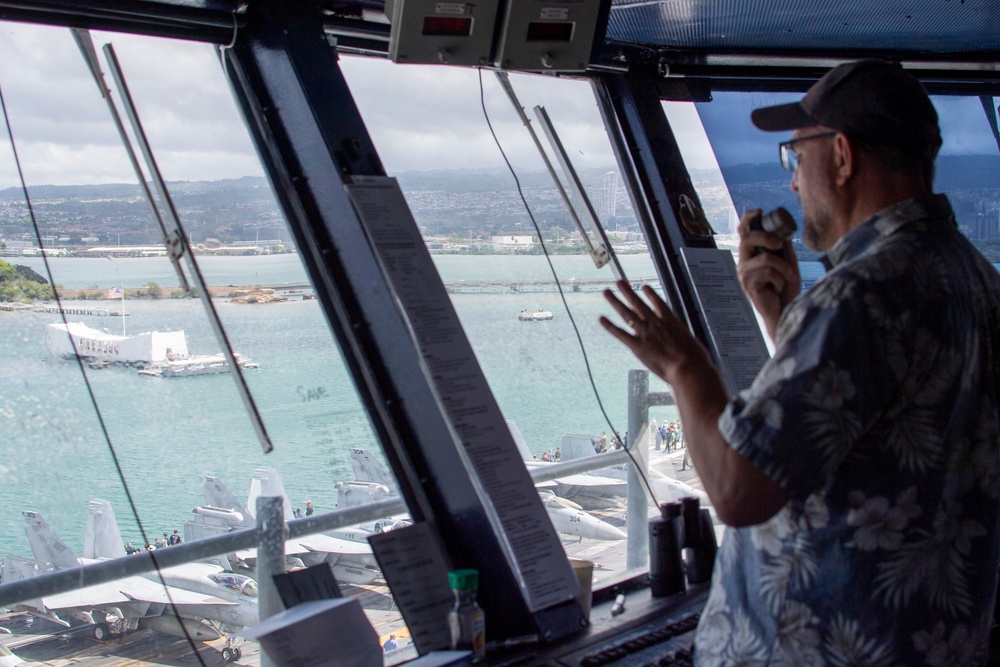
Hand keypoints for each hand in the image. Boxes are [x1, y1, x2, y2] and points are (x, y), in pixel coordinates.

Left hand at [600, 280, 713, 385]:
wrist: (688, 367)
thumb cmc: (696, 360)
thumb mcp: (693, 345)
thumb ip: (685, 342)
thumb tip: (688, 348)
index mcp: (671, 321)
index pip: (658, 303)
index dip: (650, 294)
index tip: (644, 287)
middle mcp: (656, 323)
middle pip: (638, 303)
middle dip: (627, 292)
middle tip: (619, 283)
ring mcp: (645, 333)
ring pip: (627, 313)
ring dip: (615, 301)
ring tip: (607, 292)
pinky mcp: (637, 345)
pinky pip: (620, 333)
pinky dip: (609, 326)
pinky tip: (601, 319)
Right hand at [737, 208, 800, 340]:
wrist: (784, 311)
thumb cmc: (785, 288)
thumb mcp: (788, 263)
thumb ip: (785, 249)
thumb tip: (785, 232)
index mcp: (751, 254)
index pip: (744, 233)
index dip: (748, 219)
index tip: (760, 212)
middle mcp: (744, 262)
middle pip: (749, 239)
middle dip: (767, 238)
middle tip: (779, 245)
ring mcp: (744, 274)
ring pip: (765, 258)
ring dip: (783, 267)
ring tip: (789, 277)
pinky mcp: (748, 285)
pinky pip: (768, 273)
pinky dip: (780, 279)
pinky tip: (779, 287)